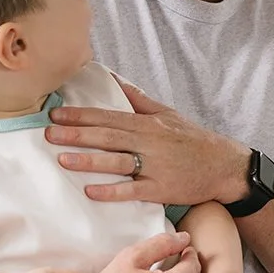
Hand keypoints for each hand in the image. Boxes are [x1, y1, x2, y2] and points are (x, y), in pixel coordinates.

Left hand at [47, 77, 250, 205]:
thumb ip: (140, 101)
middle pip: (108, 137)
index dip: (82, 115)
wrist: (224, 166)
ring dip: (89, 160)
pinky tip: (91, 190)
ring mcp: (156, 166)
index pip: (109, 116)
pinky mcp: (161, 189)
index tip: (56, 114)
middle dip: (77, 134)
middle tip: (48, 134)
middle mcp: (150, 143)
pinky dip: (112, 190)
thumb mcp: (169, 115)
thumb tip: (116, 82)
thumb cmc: (194, 140)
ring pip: (117, 162)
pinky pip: (133, 190)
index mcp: (149, 124)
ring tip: (63, 159)